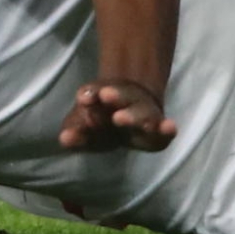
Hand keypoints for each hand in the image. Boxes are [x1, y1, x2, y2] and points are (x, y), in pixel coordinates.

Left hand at [58, 81, 175, 154]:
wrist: (132, 109)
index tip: (83, 97)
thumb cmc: (102, 121)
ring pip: (140, 114)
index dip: (91, 96)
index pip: (97, 97)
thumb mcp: (84, 126)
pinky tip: (170, 127)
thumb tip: (64, 139)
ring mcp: (143, 116)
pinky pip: (163, 133)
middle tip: (106, 95)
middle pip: (124, 98)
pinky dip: (167, 129)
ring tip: (121, 118)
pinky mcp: (157, 131)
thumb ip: (75, 133)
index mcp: (105, 100)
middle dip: (116, 97)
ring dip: (132, 115)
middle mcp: (126, 105)